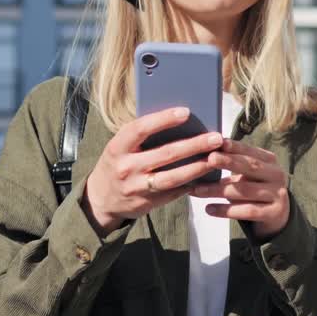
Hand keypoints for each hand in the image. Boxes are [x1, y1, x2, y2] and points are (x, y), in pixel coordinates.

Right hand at [81, 107, 225, 235]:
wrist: (100, 200)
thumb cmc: (116, 164)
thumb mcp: (119, 147)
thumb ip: (141, 137)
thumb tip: (176, 121)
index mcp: (117, 147)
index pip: (141, 129)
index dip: (164, 119)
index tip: (186, 112)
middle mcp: (126, 168)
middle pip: (166, 154)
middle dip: (194, 145)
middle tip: (216, 137)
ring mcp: (137, 188)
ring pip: (173, 177)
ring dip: (198, 167)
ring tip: (216, 158)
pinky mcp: (148, 203)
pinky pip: (174, 192)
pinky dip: (191, 183)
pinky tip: (207, 176)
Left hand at [189, 140, 289, 240]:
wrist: (277, 216)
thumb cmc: (255, 190)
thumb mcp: (246, 175)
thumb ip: (230, 165)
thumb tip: (201, 157)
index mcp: (269, 161)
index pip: (251, 151)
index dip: (235, 146)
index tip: (219, 142)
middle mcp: (276, 175)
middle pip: (251, 166)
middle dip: (229, 162)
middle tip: (210, 159)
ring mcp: (278, 194)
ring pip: (244, 190)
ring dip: (218, 190)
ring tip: (197, 190)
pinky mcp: (274, 213)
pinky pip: (247, 211)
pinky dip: (226, 210)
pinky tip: (209, 209)